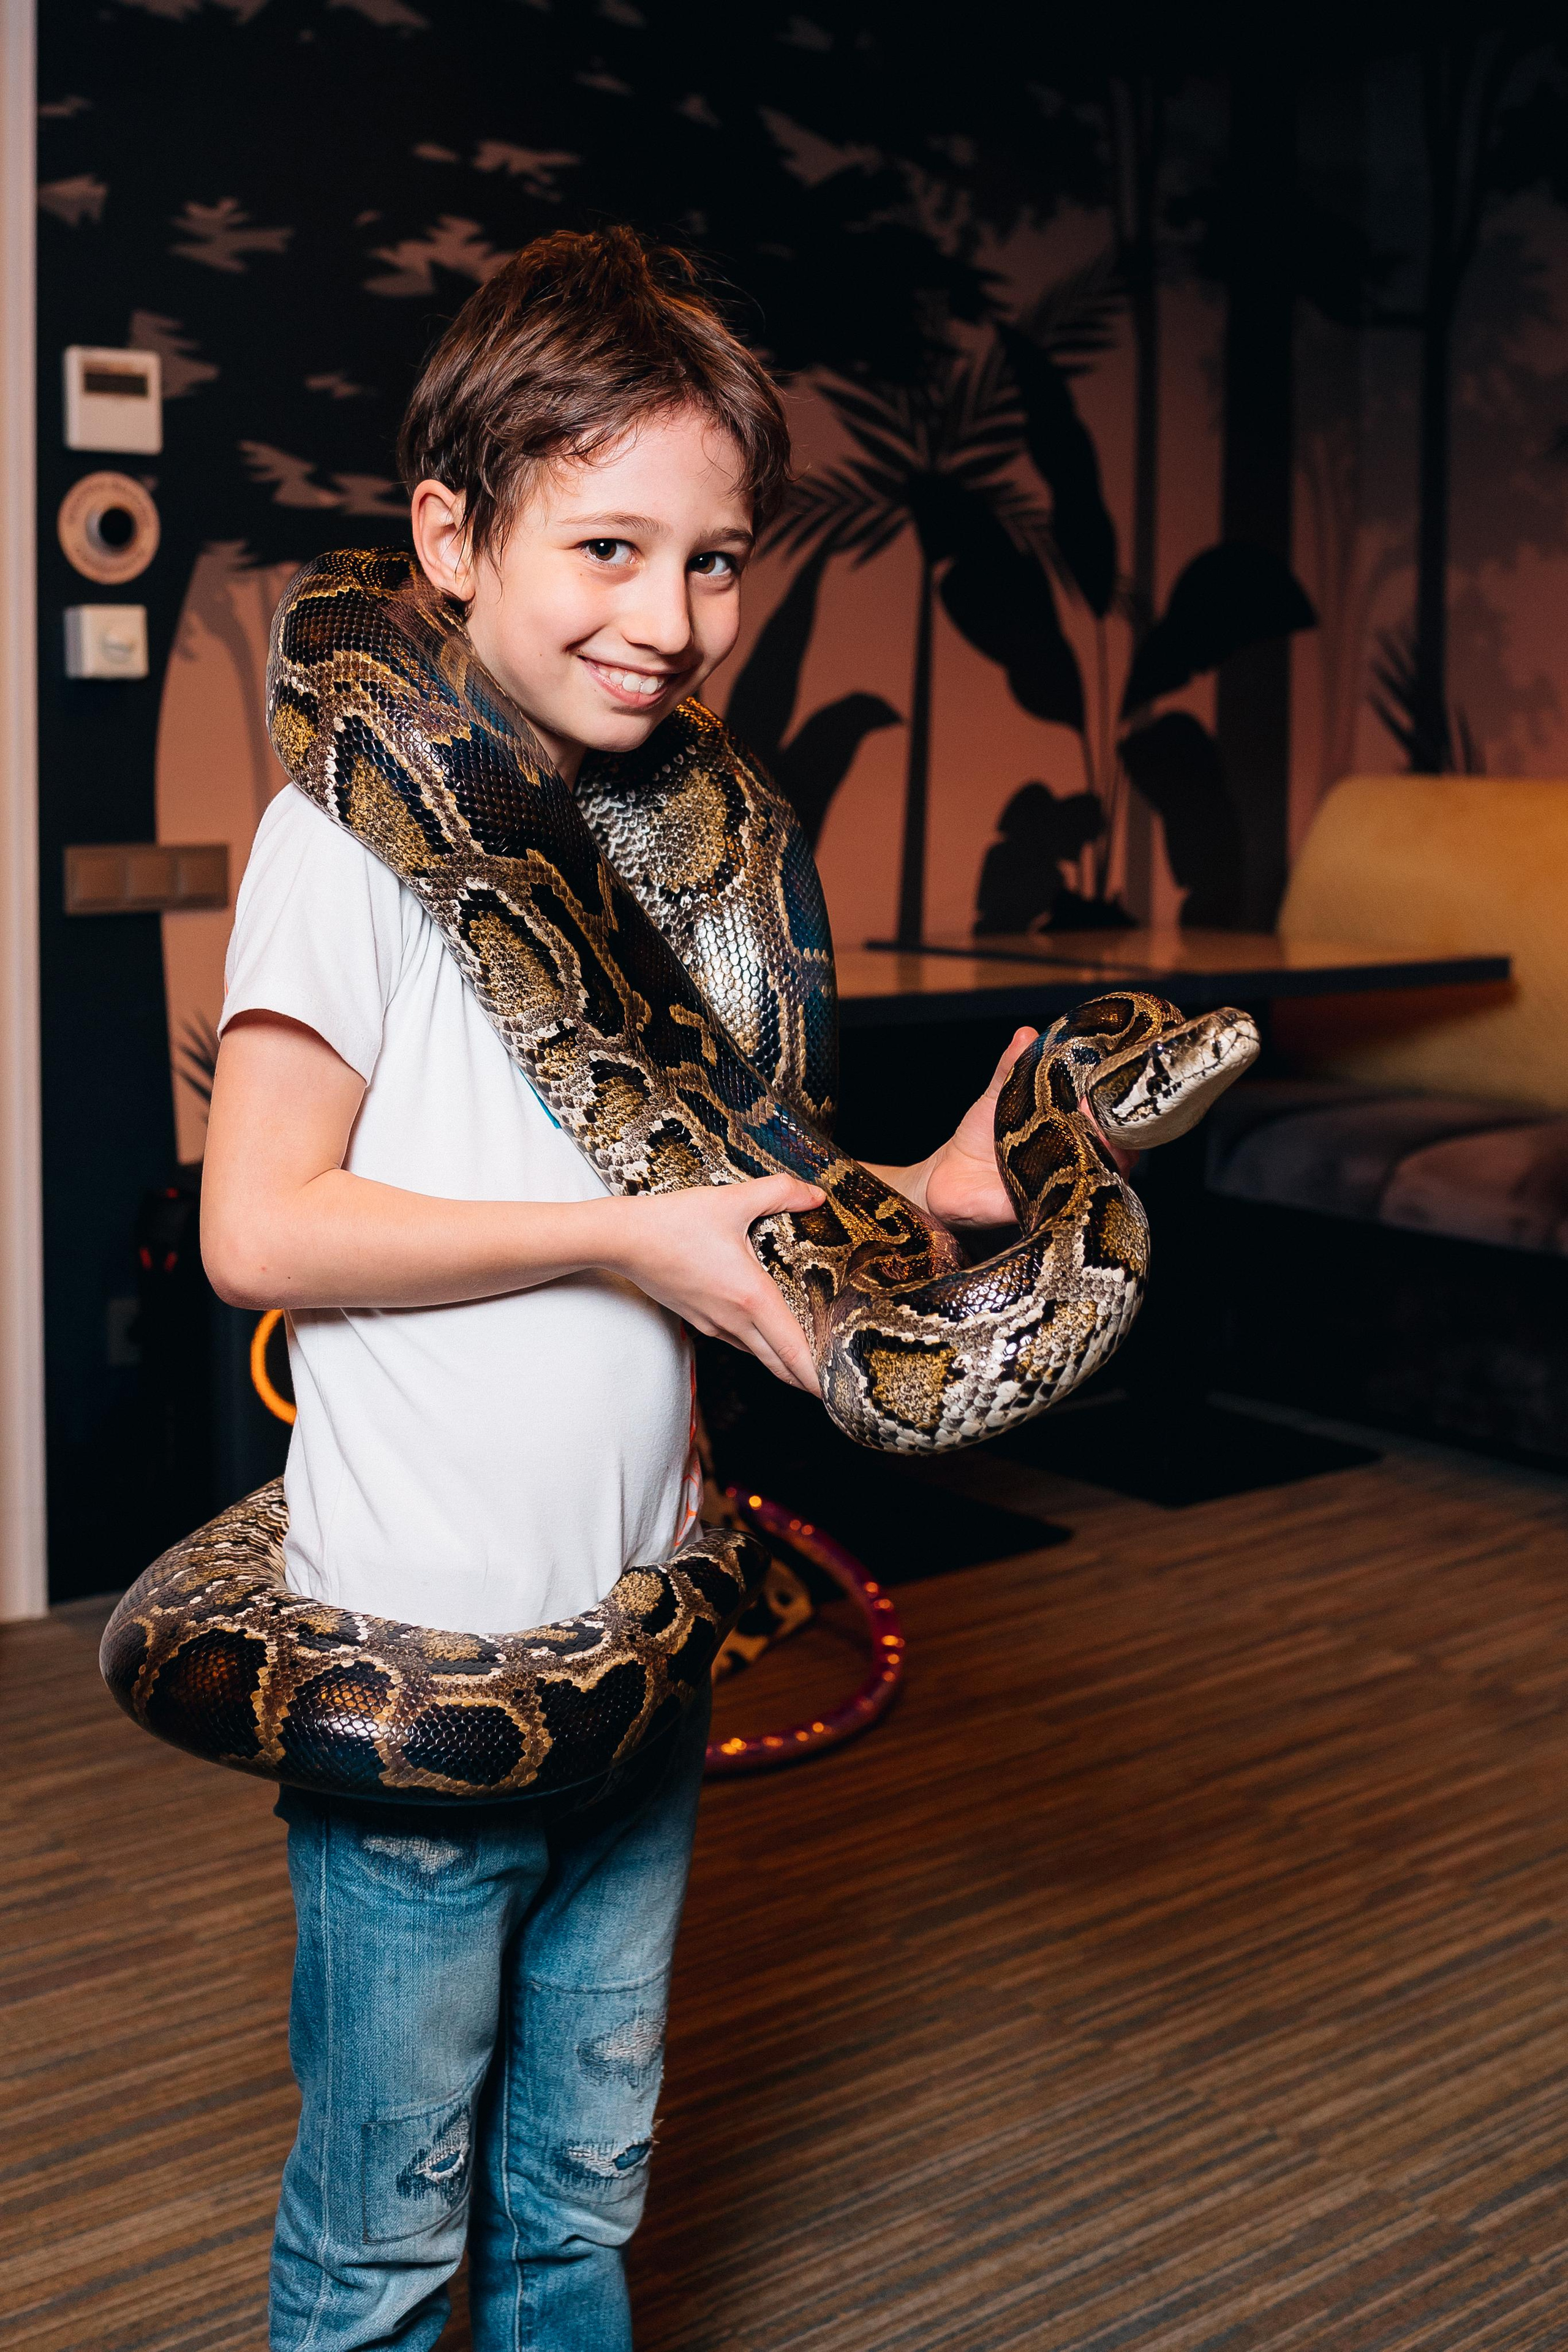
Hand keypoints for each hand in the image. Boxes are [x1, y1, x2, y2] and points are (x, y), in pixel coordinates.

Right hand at [593, 1174, 825, 1391]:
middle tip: (836, 1381)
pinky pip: (738, 1339)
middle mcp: (734, 1320)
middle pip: (779, 1364)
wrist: (623, 1239)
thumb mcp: (733, 1200)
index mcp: (751, 1297)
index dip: (818, 1376)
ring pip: (758, 1353)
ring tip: (811, 1355)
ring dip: (784, 1359)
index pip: (793, 1351)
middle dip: (808, 1377)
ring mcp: (714, 1324)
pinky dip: (760, 1342)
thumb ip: (779, 1192)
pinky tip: (769, 1327)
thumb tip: (817, 1194)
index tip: (839, 1392)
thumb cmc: (674, 1222)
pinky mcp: (699, 1320)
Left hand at [867, 1026, 1140, 1236]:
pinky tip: (1080, 1173)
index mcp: (1077, 1124)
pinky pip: (1076, 1203)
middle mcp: (1085, 1156)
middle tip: (1103, 1110)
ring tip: (1100, 1135)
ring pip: (1108, 1173)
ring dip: (1110, 1154)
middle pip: (1121, 1142)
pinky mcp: (1054, 1212)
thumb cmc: (983, 1133)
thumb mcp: (1000, 1094)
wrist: (952, 1178)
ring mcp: (1074, 1185)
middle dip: (1119, 1126)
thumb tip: (1026, 1034)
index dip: (1121, 1097)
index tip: (1117, 1081)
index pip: (1114, 1111)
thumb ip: (1012, 1067)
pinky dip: (1080, 1188)